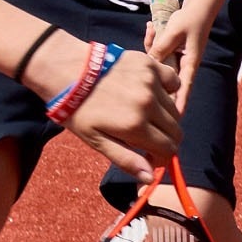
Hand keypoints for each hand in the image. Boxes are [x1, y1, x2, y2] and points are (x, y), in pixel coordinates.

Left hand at [64, 48, 181, 178]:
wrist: (65, 71)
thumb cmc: (78, 109)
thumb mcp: (95, 140)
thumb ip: (125, 159)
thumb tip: (150, 177)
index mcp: (135, 125)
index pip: (170, 149)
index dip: (162, 157)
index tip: (150, 156)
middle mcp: (147, 103)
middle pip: (176, 130)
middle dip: (165, 139)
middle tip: (147, 136)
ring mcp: (150, 81)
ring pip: (175, 108)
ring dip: (164, 116)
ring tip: (142, 113)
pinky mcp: (148, 64)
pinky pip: (173, 81)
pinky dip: (167, 89)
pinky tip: (151, 92)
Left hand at [148, 0, 217, 109]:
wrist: (197, 7)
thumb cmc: (189, 20)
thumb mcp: (173, 33)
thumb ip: (161, 47)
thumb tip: (148, 63)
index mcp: (189, 63)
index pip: (183, 88)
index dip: (178, 103)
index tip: (174, 119)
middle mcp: (181, 63)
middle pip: (165, 76)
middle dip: (154, 75)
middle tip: (140, 80)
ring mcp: (174, 57)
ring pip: (157, 62)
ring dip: (152, 47)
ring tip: (152, 29)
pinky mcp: (168, 49)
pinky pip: (155, 51)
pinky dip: (151, 40)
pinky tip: (150, 26)